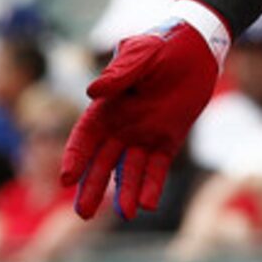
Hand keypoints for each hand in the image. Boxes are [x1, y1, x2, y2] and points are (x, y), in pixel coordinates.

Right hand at [61, 18, 223, 217]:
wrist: (196, 48)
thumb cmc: (163, 46)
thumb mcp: (141, 54)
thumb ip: (119, 74)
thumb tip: (93, 91)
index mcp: (107, 107)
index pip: (85, 137)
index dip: (75, 157)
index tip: (66, 178)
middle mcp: (121, 126)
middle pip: (102, 162)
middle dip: (92, 187)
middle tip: (83, 214)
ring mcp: (144, 136)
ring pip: (129, 171)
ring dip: (126, 193)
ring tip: (126, 215)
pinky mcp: (168, 141)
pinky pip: (157, 169)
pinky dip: (152, 186)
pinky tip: (148, 204)